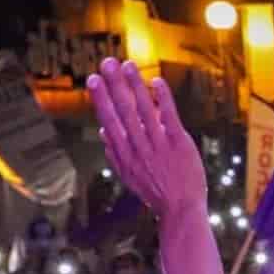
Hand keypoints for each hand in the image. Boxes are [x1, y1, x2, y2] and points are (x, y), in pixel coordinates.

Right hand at [85, 60, 207, 220]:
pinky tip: (156, 81)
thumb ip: (115, 155)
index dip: (101, 100)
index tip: (93, 80)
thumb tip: (103, 132)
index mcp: (124, 154)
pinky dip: (163, 99)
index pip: (109, 121)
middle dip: (114, 86)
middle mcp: (138, 148)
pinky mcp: (179, 144)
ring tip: (127, 65)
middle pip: (123, 111)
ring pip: (144, 110)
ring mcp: (159, 145)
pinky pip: (169, 117)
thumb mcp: (129, 177)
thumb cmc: (156, 193)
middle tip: (106, 63)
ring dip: (135, 86)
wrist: (181, 210)